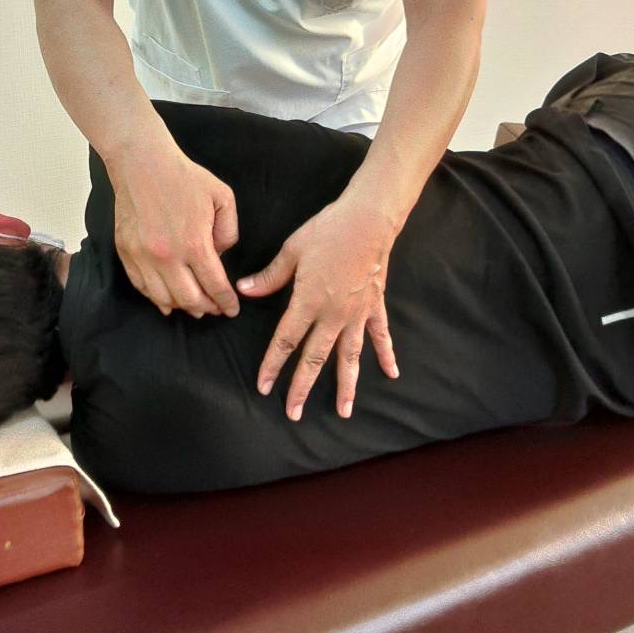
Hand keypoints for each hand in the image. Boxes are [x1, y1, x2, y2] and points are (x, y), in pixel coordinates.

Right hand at [109, 141, 240, 317]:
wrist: (142, 163)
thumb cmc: (185, 177)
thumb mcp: (223, 198)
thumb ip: (229, 232)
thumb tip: (220, 256)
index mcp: (194, 243)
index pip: (214, 286)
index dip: (225, 302)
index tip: (231, 309)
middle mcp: (166, 256)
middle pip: (189, 299)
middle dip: (206, 308)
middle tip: (214, 309)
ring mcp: (142, 256)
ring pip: (163, 298)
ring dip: (181, 307)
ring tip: (193, 306)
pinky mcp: (125, 252)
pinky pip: (141, 286)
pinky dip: (155, 298)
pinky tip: (166, 300)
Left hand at [238, 197, 399, 419]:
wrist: (368, 219)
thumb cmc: (327, 230)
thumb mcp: (292, 250)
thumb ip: (269, 276)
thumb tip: (242, 290)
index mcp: (308, 301)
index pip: (286, 340)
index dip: (273, 364)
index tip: (264, 386)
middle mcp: (333, 314)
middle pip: (314, 358)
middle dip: (302, 387)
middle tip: (294, 413)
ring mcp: (357, 313)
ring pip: (349, 357)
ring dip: (345, 385)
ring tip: (343, 411)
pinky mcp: (374, 305)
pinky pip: (380, 335)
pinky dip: (386, 354)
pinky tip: (391, 374)